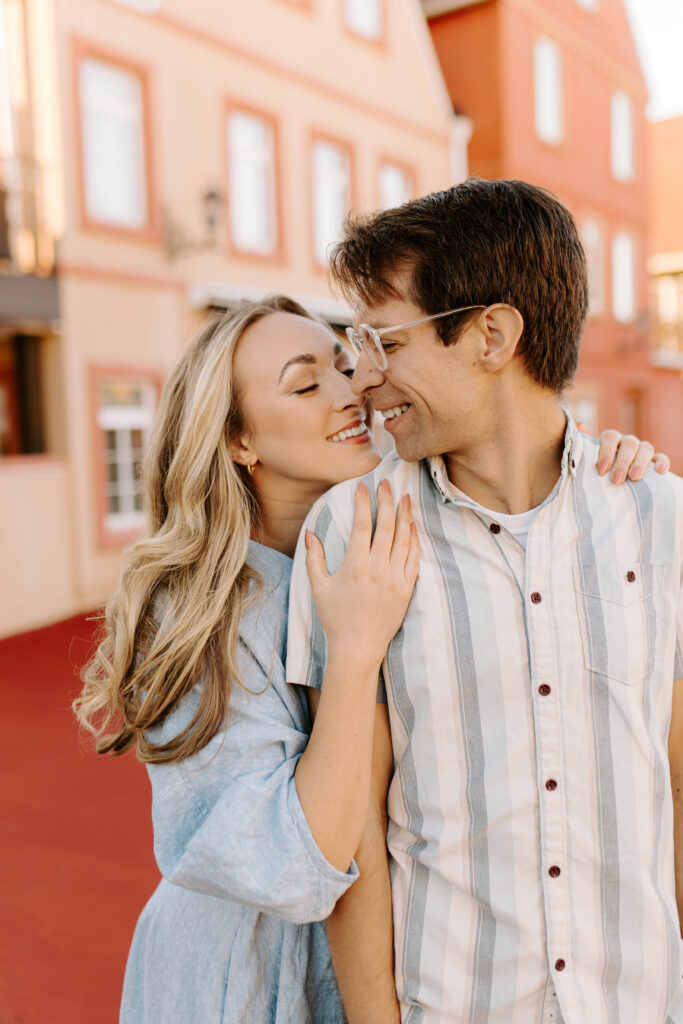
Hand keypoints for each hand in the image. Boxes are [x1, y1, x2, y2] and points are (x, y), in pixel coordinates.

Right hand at [305, 479, 419, 668]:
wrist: (358, 648)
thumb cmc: (335, 618)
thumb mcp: (318, 587)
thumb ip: (314, 558)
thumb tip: (310, 532)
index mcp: (355, 566)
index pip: (361, 525)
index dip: (362, 503)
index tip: (363, 486)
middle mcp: (378, 569)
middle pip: (386, 526)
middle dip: (387, 501)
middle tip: (387, 483)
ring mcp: (395, 578)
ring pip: (404, 539)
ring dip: (405, 516)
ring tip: (405, 497)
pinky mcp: (407, 589)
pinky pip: (414, 558)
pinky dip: (415, 540)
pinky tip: (413, 526)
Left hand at [583, 424, 670, 483]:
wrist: (610, 484)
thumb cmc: (597, 472)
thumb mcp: (586, 461)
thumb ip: (582, 446)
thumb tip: (581, 425)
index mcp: (611, 440)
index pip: (610, 437)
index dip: (605, 452)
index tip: (601, 470)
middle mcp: (627, 442)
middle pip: (629, 444)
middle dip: (622, 462)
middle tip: (616, 479)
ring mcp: (642, 450)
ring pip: (646, 448)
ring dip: (640, 462)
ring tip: (634, 478)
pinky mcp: (655, 461)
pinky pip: (661, 457)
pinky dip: (662, 462)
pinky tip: (659, 471)